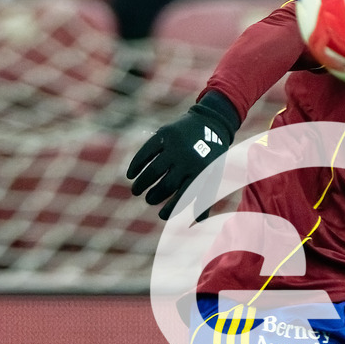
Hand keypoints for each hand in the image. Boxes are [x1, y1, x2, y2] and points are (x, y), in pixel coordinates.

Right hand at [127, 101, 233, 219]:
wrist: (210, 122)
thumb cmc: (212, 156)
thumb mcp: (214, 175)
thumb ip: (205, 197)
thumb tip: (199, 221)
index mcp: (200, 172)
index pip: (182, 197)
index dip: (170, 209)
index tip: (161, 216)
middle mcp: (187, 160)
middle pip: (166, 184)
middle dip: (154, 196)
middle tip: (148, 200)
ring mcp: (175, 146)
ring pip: (153, 170)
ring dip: (142, 183)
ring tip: (136, 191)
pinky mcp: (165, 134)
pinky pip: (146, 152)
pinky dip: (136, 164)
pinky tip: (131, 174)